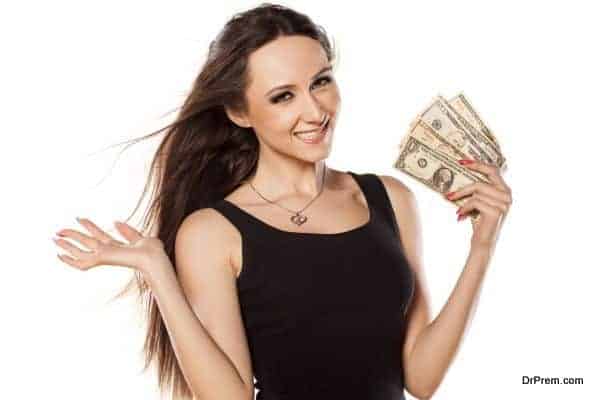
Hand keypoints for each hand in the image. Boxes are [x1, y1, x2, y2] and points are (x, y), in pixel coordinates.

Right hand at [52, 217, 169, 274]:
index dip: (89, 227)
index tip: (79, 218)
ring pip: (81, 249)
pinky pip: (82, 260)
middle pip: (87, 240)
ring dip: (68, 244)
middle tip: (59, 229)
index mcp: (117, 246)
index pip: (99, 235)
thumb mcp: (139, 237)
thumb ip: (126, 230)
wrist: (154, 259)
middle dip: (73, 234)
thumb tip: (114, 221)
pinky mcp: (102, 257)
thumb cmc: (152, 251)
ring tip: (55, 236)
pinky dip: (70, 259)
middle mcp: (108, 251)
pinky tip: (60, 253)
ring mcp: (104, 255)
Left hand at [446, 159, 512, 249]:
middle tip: (457, 165)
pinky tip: (460, 215)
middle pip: (488, 174)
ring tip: (451, 200)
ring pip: (477, 189)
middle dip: (472, 169)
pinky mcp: (496, 211)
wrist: (482, 243)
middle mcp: (507, 195)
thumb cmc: (478, 222)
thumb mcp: (478, 202)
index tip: (462, 161)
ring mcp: (504, 203)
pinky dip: (464, 207)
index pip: (494, 170)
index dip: (479, 163)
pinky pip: (474, 201)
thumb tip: (458, 175)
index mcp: (504, 191)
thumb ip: (476, 190)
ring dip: (461, 195)